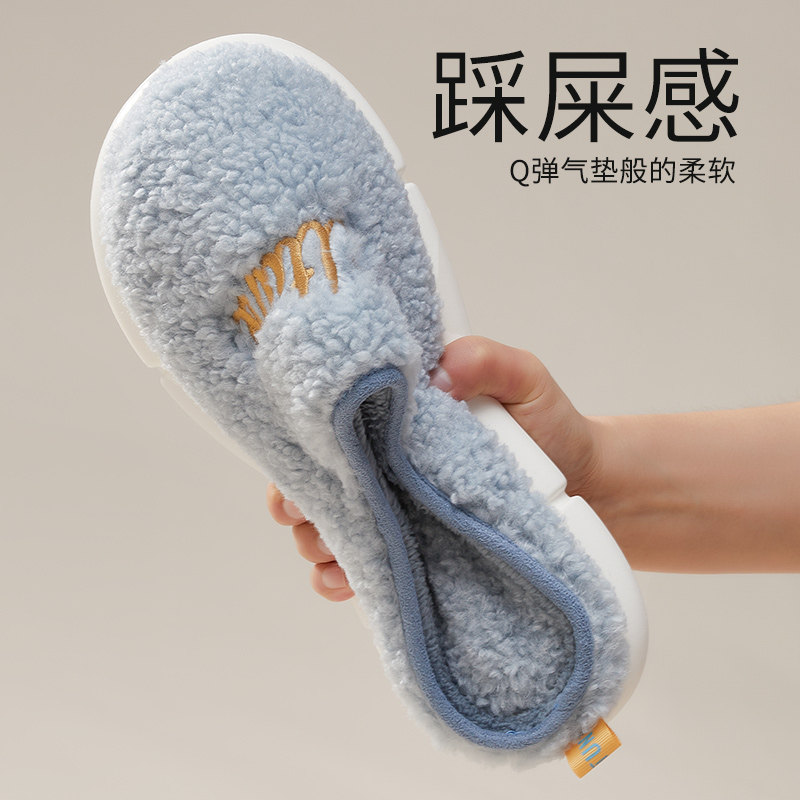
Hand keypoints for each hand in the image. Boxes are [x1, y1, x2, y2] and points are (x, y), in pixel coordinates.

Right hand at [266, 335, 599, 599]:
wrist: (588, 488)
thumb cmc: (549, 426)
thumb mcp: (522, 379)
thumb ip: (484, 361)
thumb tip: (437, 376)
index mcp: (394, 424)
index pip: (327, 434)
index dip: (301, 453)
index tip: (301, 470)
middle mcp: (384, 469)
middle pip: (314, 487)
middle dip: (301, 504)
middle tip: (316, 514)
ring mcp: (393, 515)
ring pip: (325, 534)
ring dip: (318, 545)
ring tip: (340, 551)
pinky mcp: (410, 557)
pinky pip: (356, 575)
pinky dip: (339, 581)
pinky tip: (348, 581)